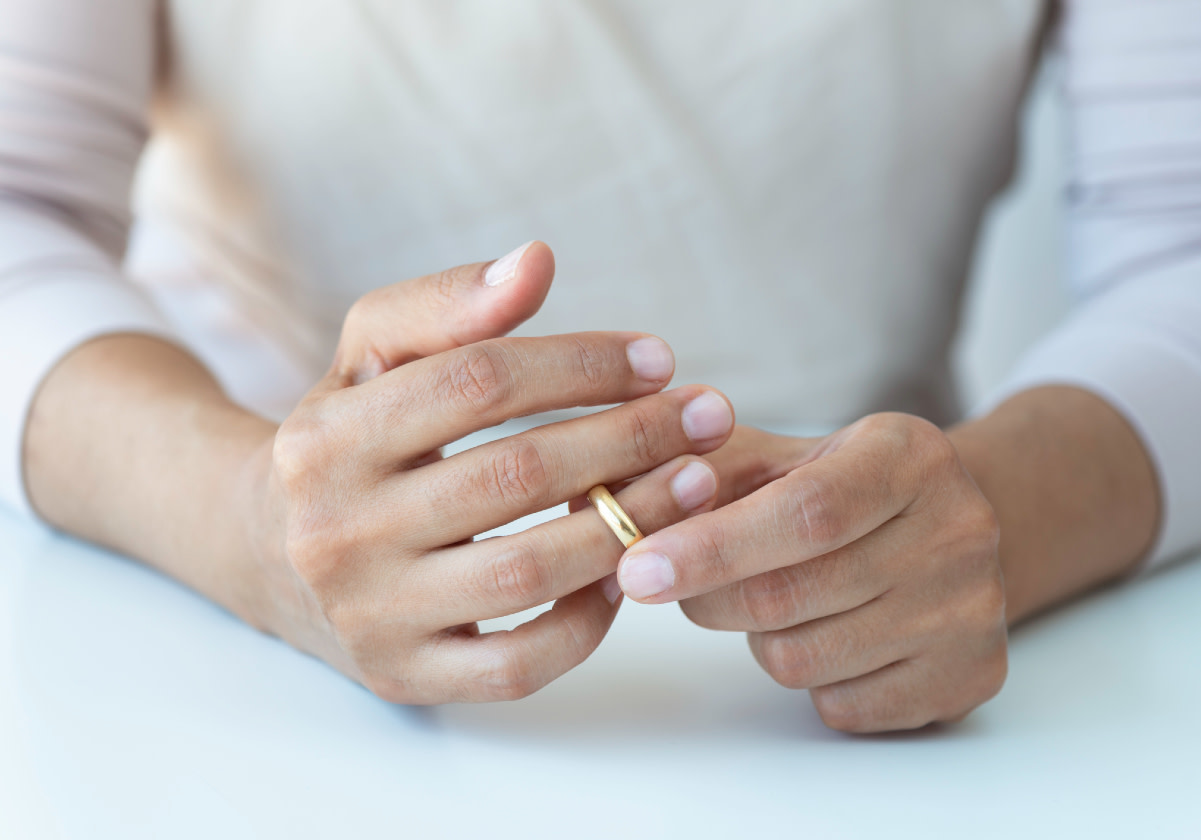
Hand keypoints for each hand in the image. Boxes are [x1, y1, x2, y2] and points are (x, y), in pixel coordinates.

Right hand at [242, 242, 734, 702]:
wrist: (269, 552)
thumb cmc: (348, 439)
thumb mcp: (369, 355)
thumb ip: (447, 304)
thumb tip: (538, 261)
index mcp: (326, 435)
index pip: (478, 380)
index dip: (583, 363)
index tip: (658, 360)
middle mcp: (337, 529)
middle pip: (516, 473)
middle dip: (631, 438)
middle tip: (708, 417)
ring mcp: (371, 614)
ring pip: (529, 569)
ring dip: (631, 521)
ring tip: (694, 483)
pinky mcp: (405, 676)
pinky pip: (520, 662)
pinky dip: (588, 618)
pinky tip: (627, 567)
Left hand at [615, 415, 1004, 732]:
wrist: (951, 528)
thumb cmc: (840, 488)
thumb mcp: (781, 454)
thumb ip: (696, 469)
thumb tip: (600, 498)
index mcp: (909, 457)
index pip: (804, 512)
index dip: (712, 546)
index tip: (636, 568)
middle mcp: (958, 531)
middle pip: (790, 594)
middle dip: (708, 595)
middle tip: (674, 580)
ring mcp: (971, 611)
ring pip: (803, 659)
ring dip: (756, 637)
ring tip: (772, 597)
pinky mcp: (968, 677)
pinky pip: (839, 704)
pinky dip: (808, 678)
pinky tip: (823, 631)